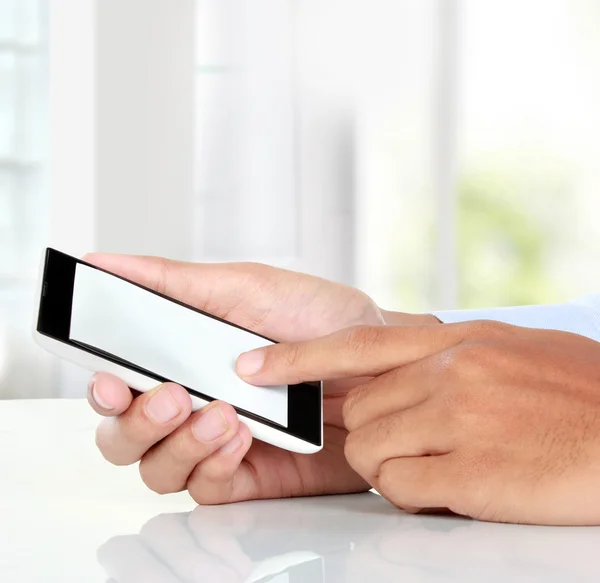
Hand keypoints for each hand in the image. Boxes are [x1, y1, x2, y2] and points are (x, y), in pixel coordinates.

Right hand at [84, 254, 433, 503]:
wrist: (383, 361)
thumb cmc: (320, 316)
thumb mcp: (247, 287)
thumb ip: (175, 282)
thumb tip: (103, 262)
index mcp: (182, 359)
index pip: (118, 384)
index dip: (103, 389)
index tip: (109, 378)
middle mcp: (194, 403)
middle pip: (124, 437)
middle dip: (136, 422)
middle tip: (174, 397)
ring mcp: (218, 442)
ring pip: (158, 469)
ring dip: (178, 444)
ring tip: (223, 413)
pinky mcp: (251, 474)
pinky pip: (207, 488)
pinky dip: (214, 464)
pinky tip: (241, 436)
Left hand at [236, 321, 599, 524]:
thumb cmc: (579, 391)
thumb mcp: (509, 348)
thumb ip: (448, 352)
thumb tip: (402, 367)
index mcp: (456, 341)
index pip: (355, 343)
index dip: (298, 356)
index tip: (255, 365)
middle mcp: (449, 373)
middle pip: (359, 410)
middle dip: (368, 433)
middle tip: (407, 443)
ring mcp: (458, 420)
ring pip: (372, 452)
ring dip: (392, 467)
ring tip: (439, 467)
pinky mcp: (471, 473)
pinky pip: (402, 489)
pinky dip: (417, 495)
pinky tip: (456, 488)